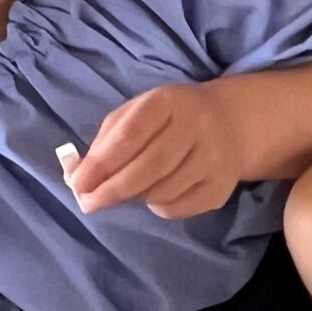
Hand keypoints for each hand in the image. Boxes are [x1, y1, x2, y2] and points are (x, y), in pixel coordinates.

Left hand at [70, 83, 245, 219]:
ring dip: (138, 197)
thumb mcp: (139, 112)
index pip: (130, 135)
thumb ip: (109, 140)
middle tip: (91, 204)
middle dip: (113, 190)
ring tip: (133, 189)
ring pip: (163, 192)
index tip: (79, 184)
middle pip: (148, 167)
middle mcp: (195, 127)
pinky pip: (181, 208)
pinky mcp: (221, 185)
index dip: (101, 163)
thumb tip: (81, 178)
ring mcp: (213, 158)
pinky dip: (161, 207)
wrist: (232, 122)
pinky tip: (159, 194)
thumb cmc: (172, 117)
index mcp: (167, 102)